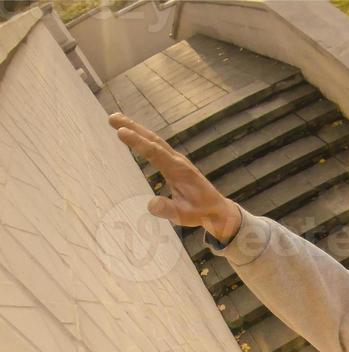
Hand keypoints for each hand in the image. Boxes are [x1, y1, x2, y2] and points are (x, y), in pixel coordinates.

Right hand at [107, 112, 241, 240]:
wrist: (215, 208)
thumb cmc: (200, 212)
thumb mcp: (184, 216)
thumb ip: (168, 210)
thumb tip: (150, 205)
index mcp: (178, 170)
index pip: (155, 152)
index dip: (138, 142)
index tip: (121, 132)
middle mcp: (176, 160)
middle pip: (153, 139)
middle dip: (132, 127)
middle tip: (111, 118)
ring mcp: (176, 159)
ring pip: (154, 139)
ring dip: (136, 128)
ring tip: (115, 120)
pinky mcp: (174, 162)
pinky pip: (156, 145)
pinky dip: (143, 136)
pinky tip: (133, 133)